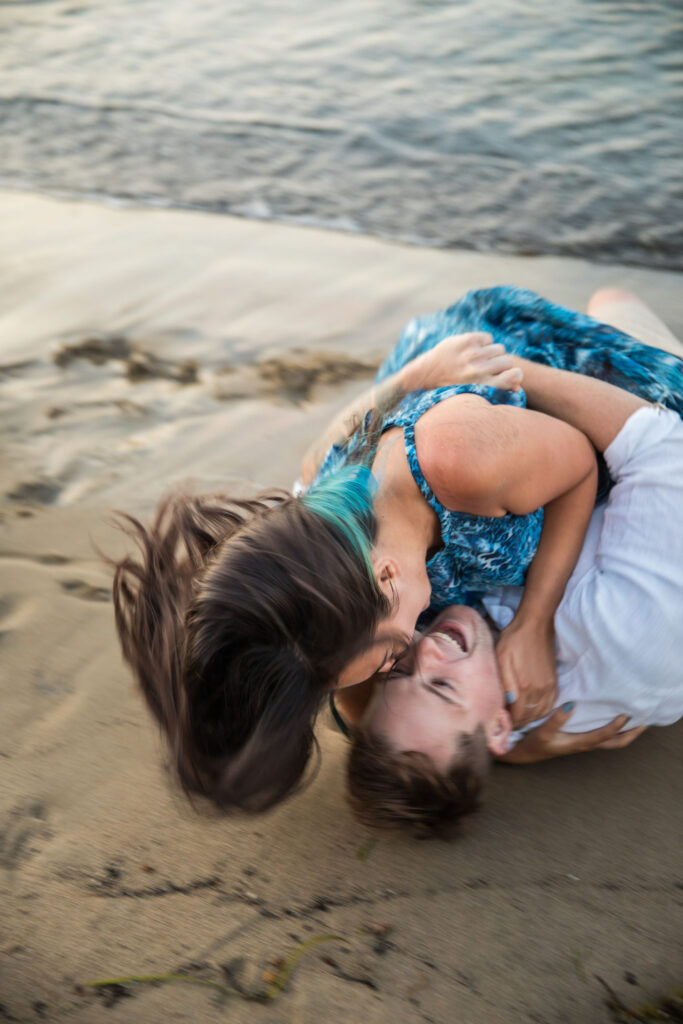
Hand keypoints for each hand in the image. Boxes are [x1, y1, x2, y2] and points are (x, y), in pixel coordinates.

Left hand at [403, 332, 522, 392]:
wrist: (426, 373)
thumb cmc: (453, 386)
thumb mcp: (473, 394)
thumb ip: (496, 392)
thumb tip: (518, 387)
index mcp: (482, 386)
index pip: (515, 375)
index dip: (516, 374)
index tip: (511, 375)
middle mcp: (478, 371)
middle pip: (507, 361)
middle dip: (501, 364)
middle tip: (488, 368)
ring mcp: (472, 354)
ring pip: (499, 348)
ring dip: (492, 353)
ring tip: (479, 359)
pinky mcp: (467, 340)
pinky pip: (488, 338)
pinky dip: (483, 343)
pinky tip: (471, 351)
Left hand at [496, 616, 557, 727]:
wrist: (535, 624)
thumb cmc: (514, 639)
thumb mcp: (501, 658)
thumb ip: (504, 683)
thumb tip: (507, 704)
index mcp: (524, 686)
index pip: (518, 716)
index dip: (509, 722)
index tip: (500, 722)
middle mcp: (539, 690)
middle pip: (530, 717)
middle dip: (518, 722)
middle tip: (507, 722)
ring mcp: (549, 686)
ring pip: (541, 713)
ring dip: (530, 719)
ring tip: (518, 717)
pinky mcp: (554, 681)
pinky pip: (550, 704)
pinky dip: (542, 711)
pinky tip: (533, 709)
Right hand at [497, 705, 646, 763]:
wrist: (524, 752)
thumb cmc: (533, 743)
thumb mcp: (542, 731)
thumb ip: (556, 719)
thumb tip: (570, 704)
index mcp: (579, 743)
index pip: (604, 736)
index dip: (616, 726)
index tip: (626, 714)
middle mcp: (585, 744)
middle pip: (616, 744)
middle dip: (632, 734)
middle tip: (645, 723)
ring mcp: (583, 742)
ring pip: (611, 741)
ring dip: (625, 732)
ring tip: (636, 720)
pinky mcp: (578, 739)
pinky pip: (602, 735)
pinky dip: (613, 729)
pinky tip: (612, 718)